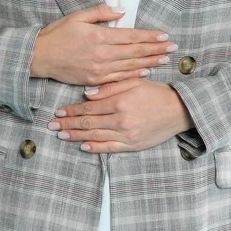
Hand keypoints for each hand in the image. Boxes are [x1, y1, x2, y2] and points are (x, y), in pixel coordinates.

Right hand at [30, 4, 177, 84]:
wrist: (39, 57)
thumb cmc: (57, 34)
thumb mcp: (77, 17)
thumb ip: (100, 12)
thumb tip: (121, 9)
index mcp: (99, 37)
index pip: (131, 36)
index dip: (150, 37)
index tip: (164, 36)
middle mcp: (102, 54)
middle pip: (135, 52)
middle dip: (156, 49)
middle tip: (173, 48)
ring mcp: (99, 70)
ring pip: (130, 66)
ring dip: (150, 62)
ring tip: (165, 59)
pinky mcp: (94, 80)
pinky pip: (119, 78)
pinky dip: (134, 75)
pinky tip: (146, 72)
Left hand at [46, 78, 194, 152]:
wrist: (179, 110)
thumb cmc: (156, 93)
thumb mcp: (134, 82)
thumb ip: (110, 87)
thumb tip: (87, 95)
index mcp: (120, 102)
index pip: (89, 108)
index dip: (71, 110)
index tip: (58, 111)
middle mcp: (121, 120)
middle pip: (88, 123)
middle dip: (67, 124)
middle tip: (51, 125)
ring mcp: (127, 135)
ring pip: (95, 137)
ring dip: (76, 136)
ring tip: (61, 135)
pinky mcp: (133, 145)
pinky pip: (109, 148)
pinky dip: (95, 148)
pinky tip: (83, 146)